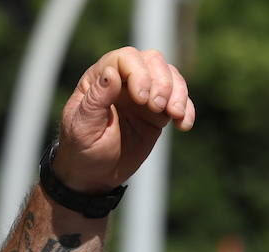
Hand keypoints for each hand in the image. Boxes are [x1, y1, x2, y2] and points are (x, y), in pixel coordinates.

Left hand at [53, 46, 194, 193]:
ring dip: (178, 93)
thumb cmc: (81, 150)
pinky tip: (184, 125)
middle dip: (161, 81)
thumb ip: (96, 100)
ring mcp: (143, 94)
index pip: (125, 58)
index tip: (141, 98)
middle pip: (152, 61)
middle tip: (157, 108)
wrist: (94, 176)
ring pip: (170, 76)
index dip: (138, 72)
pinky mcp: (158, 111)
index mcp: (100, 79)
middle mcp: (124, 81)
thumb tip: (111, 72)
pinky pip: (179, 100)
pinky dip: (187, 109)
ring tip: (175, 115)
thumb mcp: (82, 128)